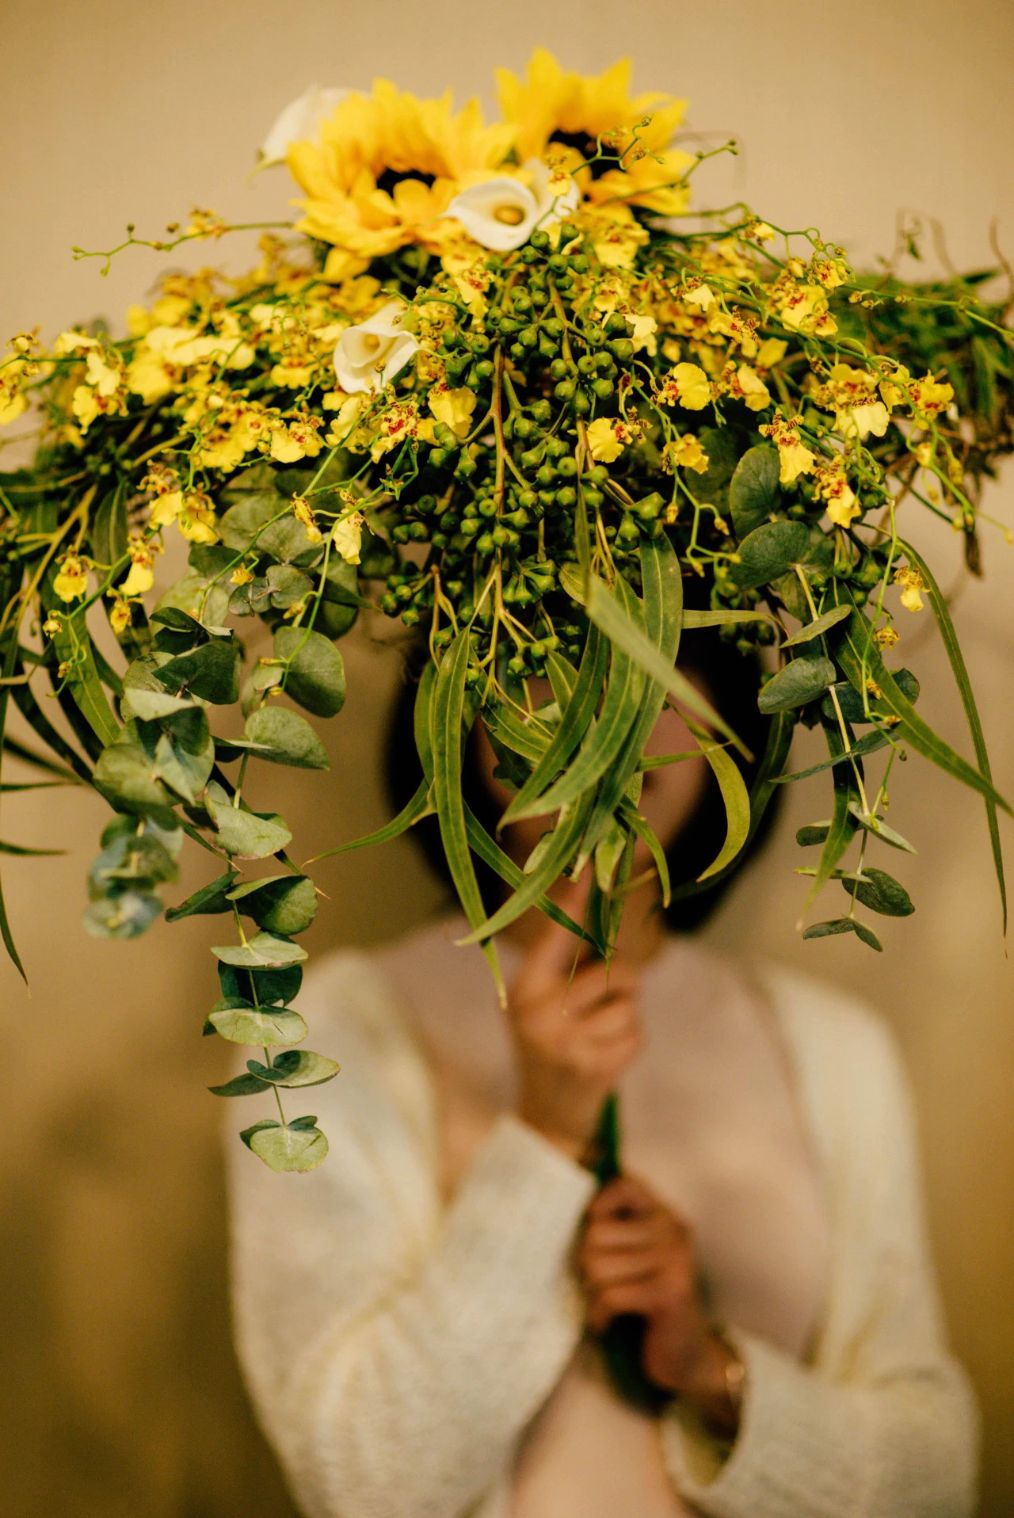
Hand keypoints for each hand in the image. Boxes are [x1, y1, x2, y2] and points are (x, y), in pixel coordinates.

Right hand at [506, 919, 644, 1162]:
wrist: (546, 1117)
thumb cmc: (551, 1044)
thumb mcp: (540, 1004)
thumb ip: (563, 966)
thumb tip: (597, 915)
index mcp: (524, 988)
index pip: (556, 937)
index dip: (575, 903)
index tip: (593, 868)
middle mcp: (539, 1013)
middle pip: (613, 973)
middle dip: (623, 984)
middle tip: (608, 1001)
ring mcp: (565, 1042)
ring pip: (629, 1006)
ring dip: (625, 1019)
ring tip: (599, 1037)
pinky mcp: (593, 1068)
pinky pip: (636, 1034)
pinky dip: (630, 1043)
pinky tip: (606, 1058)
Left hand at [578, 1174, 741, 1432]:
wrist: (686, 1355)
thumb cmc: (647, 1303)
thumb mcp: (632, 1259)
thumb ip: (611, 1230)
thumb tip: (560, 1211)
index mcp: (663, 1215)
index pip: (625, 1184)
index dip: (599, 1205)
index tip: (593, 1234)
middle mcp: (673, 1230)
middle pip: (596, 1232)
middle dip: (585, 1265)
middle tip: (595, 1286)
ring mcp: (674, 1260)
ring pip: (598, 1265)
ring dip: (591, 1293)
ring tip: (602, 1305)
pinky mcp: (670, 1293)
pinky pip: (610, 1296)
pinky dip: (599, 1314)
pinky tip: (605, 1323)